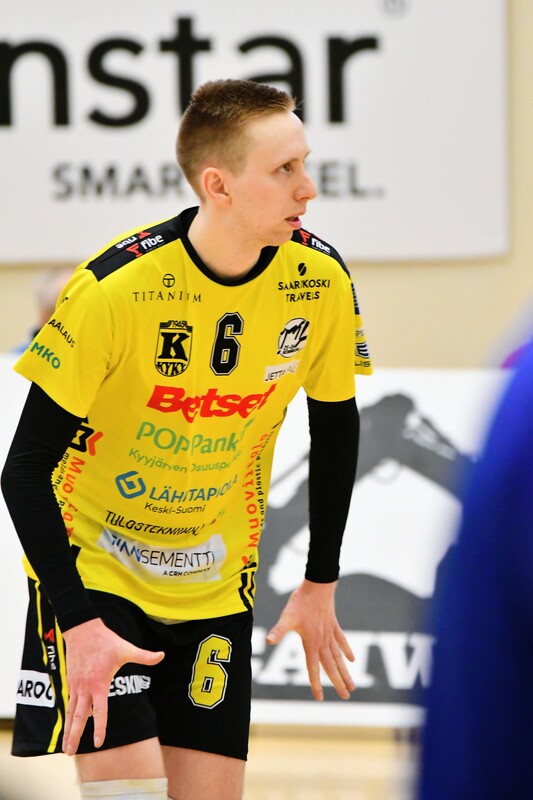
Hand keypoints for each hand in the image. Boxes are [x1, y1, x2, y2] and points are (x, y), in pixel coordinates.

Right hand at [61, 617, 164, 755]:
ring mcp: (76, 686)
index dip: (99, 727)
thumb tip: (162, 655)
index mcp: (99, 683)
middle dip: (74, 736)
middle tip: (69, 754)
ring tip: (66, 749)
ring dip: (68, 731)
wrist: (82, 630)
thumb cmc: (106, 641)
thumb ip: (144, 655)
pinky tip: (69, 727)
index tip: (98, 742)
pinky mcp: (71, 683)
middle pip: (78, 717)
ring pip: (71, 713)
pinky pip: (69, 703)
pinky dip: (68, 717)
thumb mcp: (126, 648)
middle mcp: (85, 688)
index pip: (99, 711)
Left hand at [266, 579, 354, 700]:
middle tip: (346, 697)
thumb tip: (268, 640)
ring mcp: (330, 634)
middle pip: (331, 666)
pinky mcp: (334, 625)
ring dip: (345, 672)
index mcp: (311, 643)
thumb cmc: (301, 601)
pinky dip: (347, 651)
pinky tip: (352, 660)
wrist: (318, 585)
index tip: (320, 698)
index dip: (316, 684)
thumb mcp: (287, 617)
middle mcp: (323, 641)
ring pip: (339, 657)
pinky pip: (342, 642)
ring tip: (353, 686)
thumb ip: (279, 630)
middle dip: (338, 683)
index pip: (314, 668)